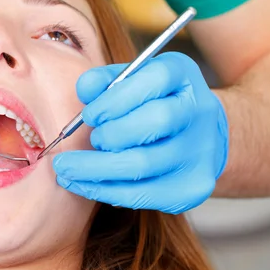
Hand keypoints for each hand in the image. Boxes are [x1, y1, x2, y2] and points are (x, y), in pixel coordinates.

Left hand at [53, 52, 227, 213]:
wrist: (198, 136)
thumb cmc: (151, 103)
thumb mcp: (130, 81)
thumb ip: (104, 81)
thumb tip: (84, 89)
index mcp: (182, 75)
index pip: (154, 79)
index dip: (115, 99)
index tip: (89, 116)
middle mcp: (199, 111)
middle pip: (155, 122)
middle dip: (111, 134)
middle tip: (92, 140)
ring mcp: (200, 152)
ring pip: (143, 165)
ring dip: (96, 169)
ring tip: (69, 169)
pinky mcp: (193, 187)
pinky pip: (141, 194)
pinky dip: (104, 191)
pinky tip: (81, 185)